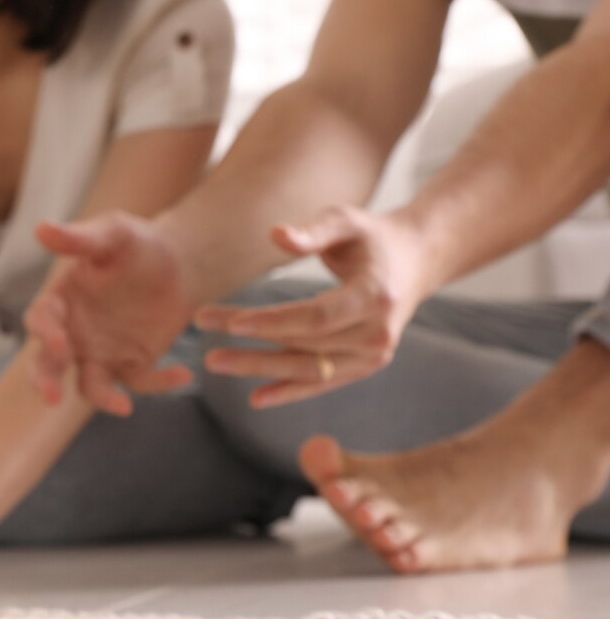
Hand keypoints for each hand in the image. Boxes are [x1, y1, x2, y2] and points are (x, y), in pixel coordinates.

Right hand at [26, 213, 195, 414]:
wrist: (179, 262)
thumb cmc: (138, 243)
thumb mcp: (113, 234)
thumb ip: (79, 238)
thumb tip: (41, 228)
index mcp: (62, 300)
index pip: (40, 320)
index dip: (45, 332)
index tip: (59, 342)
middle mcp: (74, 332)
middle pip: (49, 364)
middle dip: (46, 382)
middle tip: (52, 398)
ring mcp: (102, 352)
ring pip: (89, 385)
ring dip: (101, 398)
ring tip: (123, 406)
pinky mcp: (133, 364)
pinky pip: (139, 382)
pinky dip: (159, 383)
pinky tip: (183, 371)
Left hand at [195, 205, 429, 406]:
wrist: (415, 261)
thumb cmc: (372, 236)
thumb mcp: (346, 221)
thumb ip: (313, 231)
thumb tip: (275, 234)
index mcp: (374, 295)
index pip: (317, 317)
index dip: (274, 322)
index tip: (233, 322)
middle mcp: (378, 333)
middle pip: (304, 344)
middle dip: (251, 343)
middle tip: (204, 335)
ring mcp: (373, 355)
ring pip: (309, 369)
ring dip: (260, 368)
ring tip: (215, 360)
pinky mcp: (365, 366)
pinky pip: (323, 382)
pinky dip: (289, 391)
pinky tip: (255, 397)